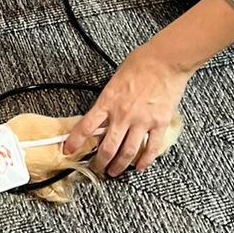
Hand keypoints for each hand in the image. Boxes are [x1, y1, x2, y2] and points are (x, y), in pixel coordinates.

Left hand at [64, 47, 191, 176]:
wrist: (165, 60)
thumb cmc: (141, 63)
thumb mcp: (115, 80)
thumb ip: (109, 99)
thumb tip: (103, 114)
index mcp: (108, 101)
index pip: (86, 126)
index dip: (75, 142)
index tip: (68, 150)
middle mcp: (123, 115)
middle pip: (107, 148)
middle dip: (99, 163)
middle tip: (96, 168)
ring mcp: (142, 121)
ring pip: (127, 153)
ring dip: (119, 166)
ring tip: (114, 172)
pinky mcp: (159, 124)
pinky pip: (151, 148)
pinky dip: (145, 161)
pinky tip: (140, 167)